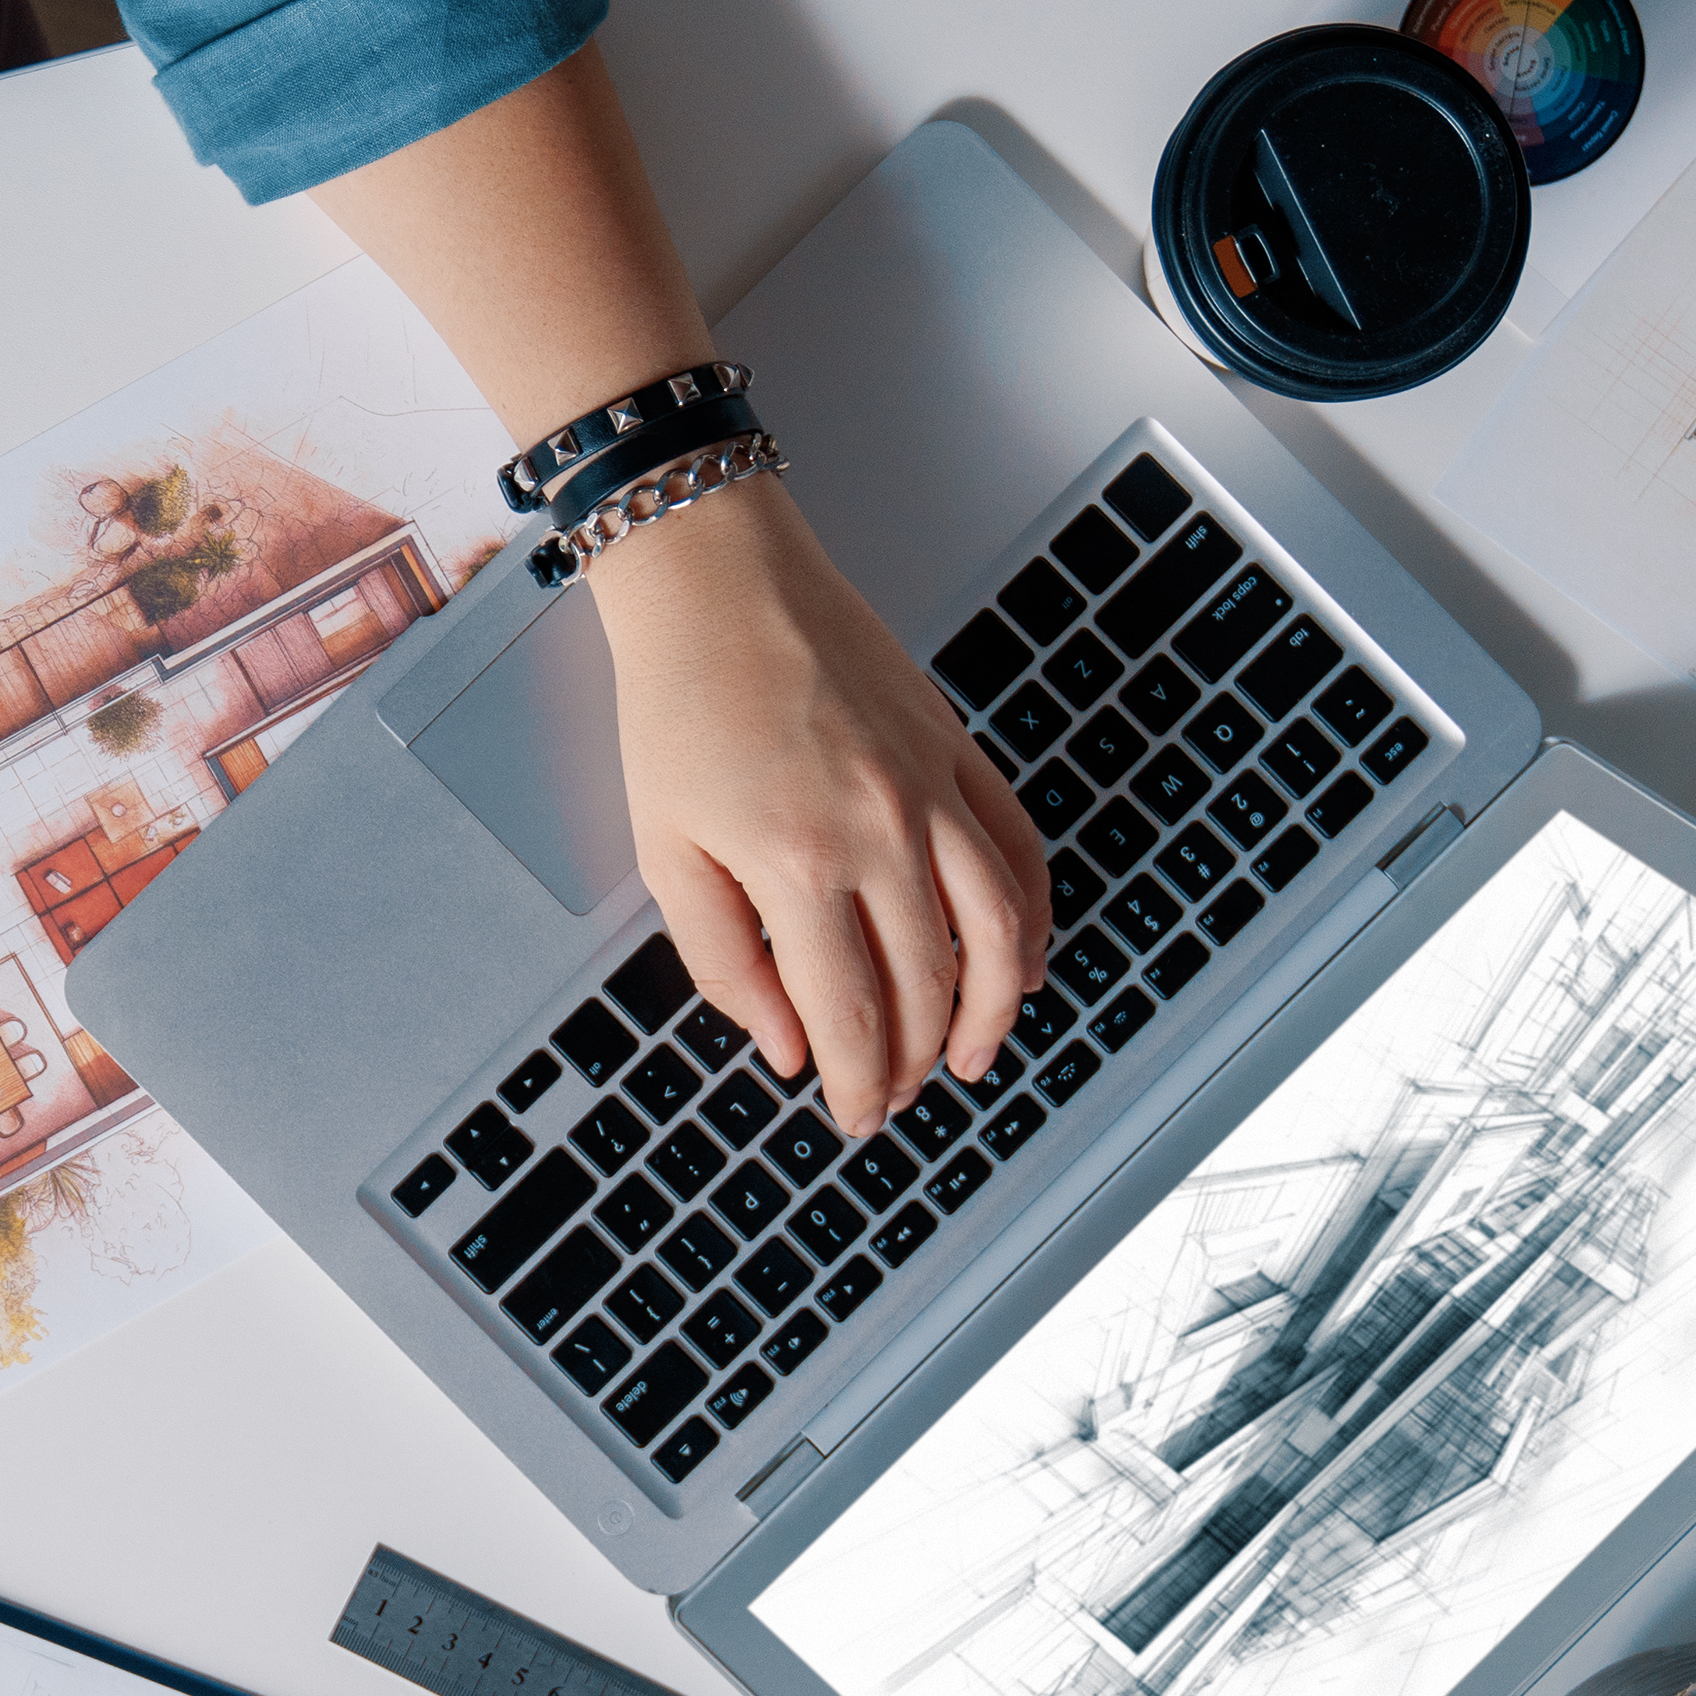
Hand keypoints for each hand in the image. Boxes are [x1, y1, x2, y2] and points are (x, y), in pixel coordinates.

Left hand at [576, 476, 1050, 1128]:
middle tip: (894, 1096)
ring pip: (996, 931)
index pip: (852, 1014)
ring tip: (974, 1059)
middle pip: (929, 985)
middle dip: (916, 1062)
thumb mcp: (665, 851)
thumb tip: (784, 1048)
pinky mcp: (956, 750)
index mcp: (798, 861)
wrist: (720, 579)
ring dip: (992, 1011)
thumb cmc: (678, 706)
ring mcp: (931, 788)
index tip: (853, 1115)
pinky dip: (1030, 920)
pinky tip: (1018, 965)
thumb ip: (723, 961)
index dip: (859, 1083)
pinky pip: (1019, 852)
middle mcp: (882, 830)